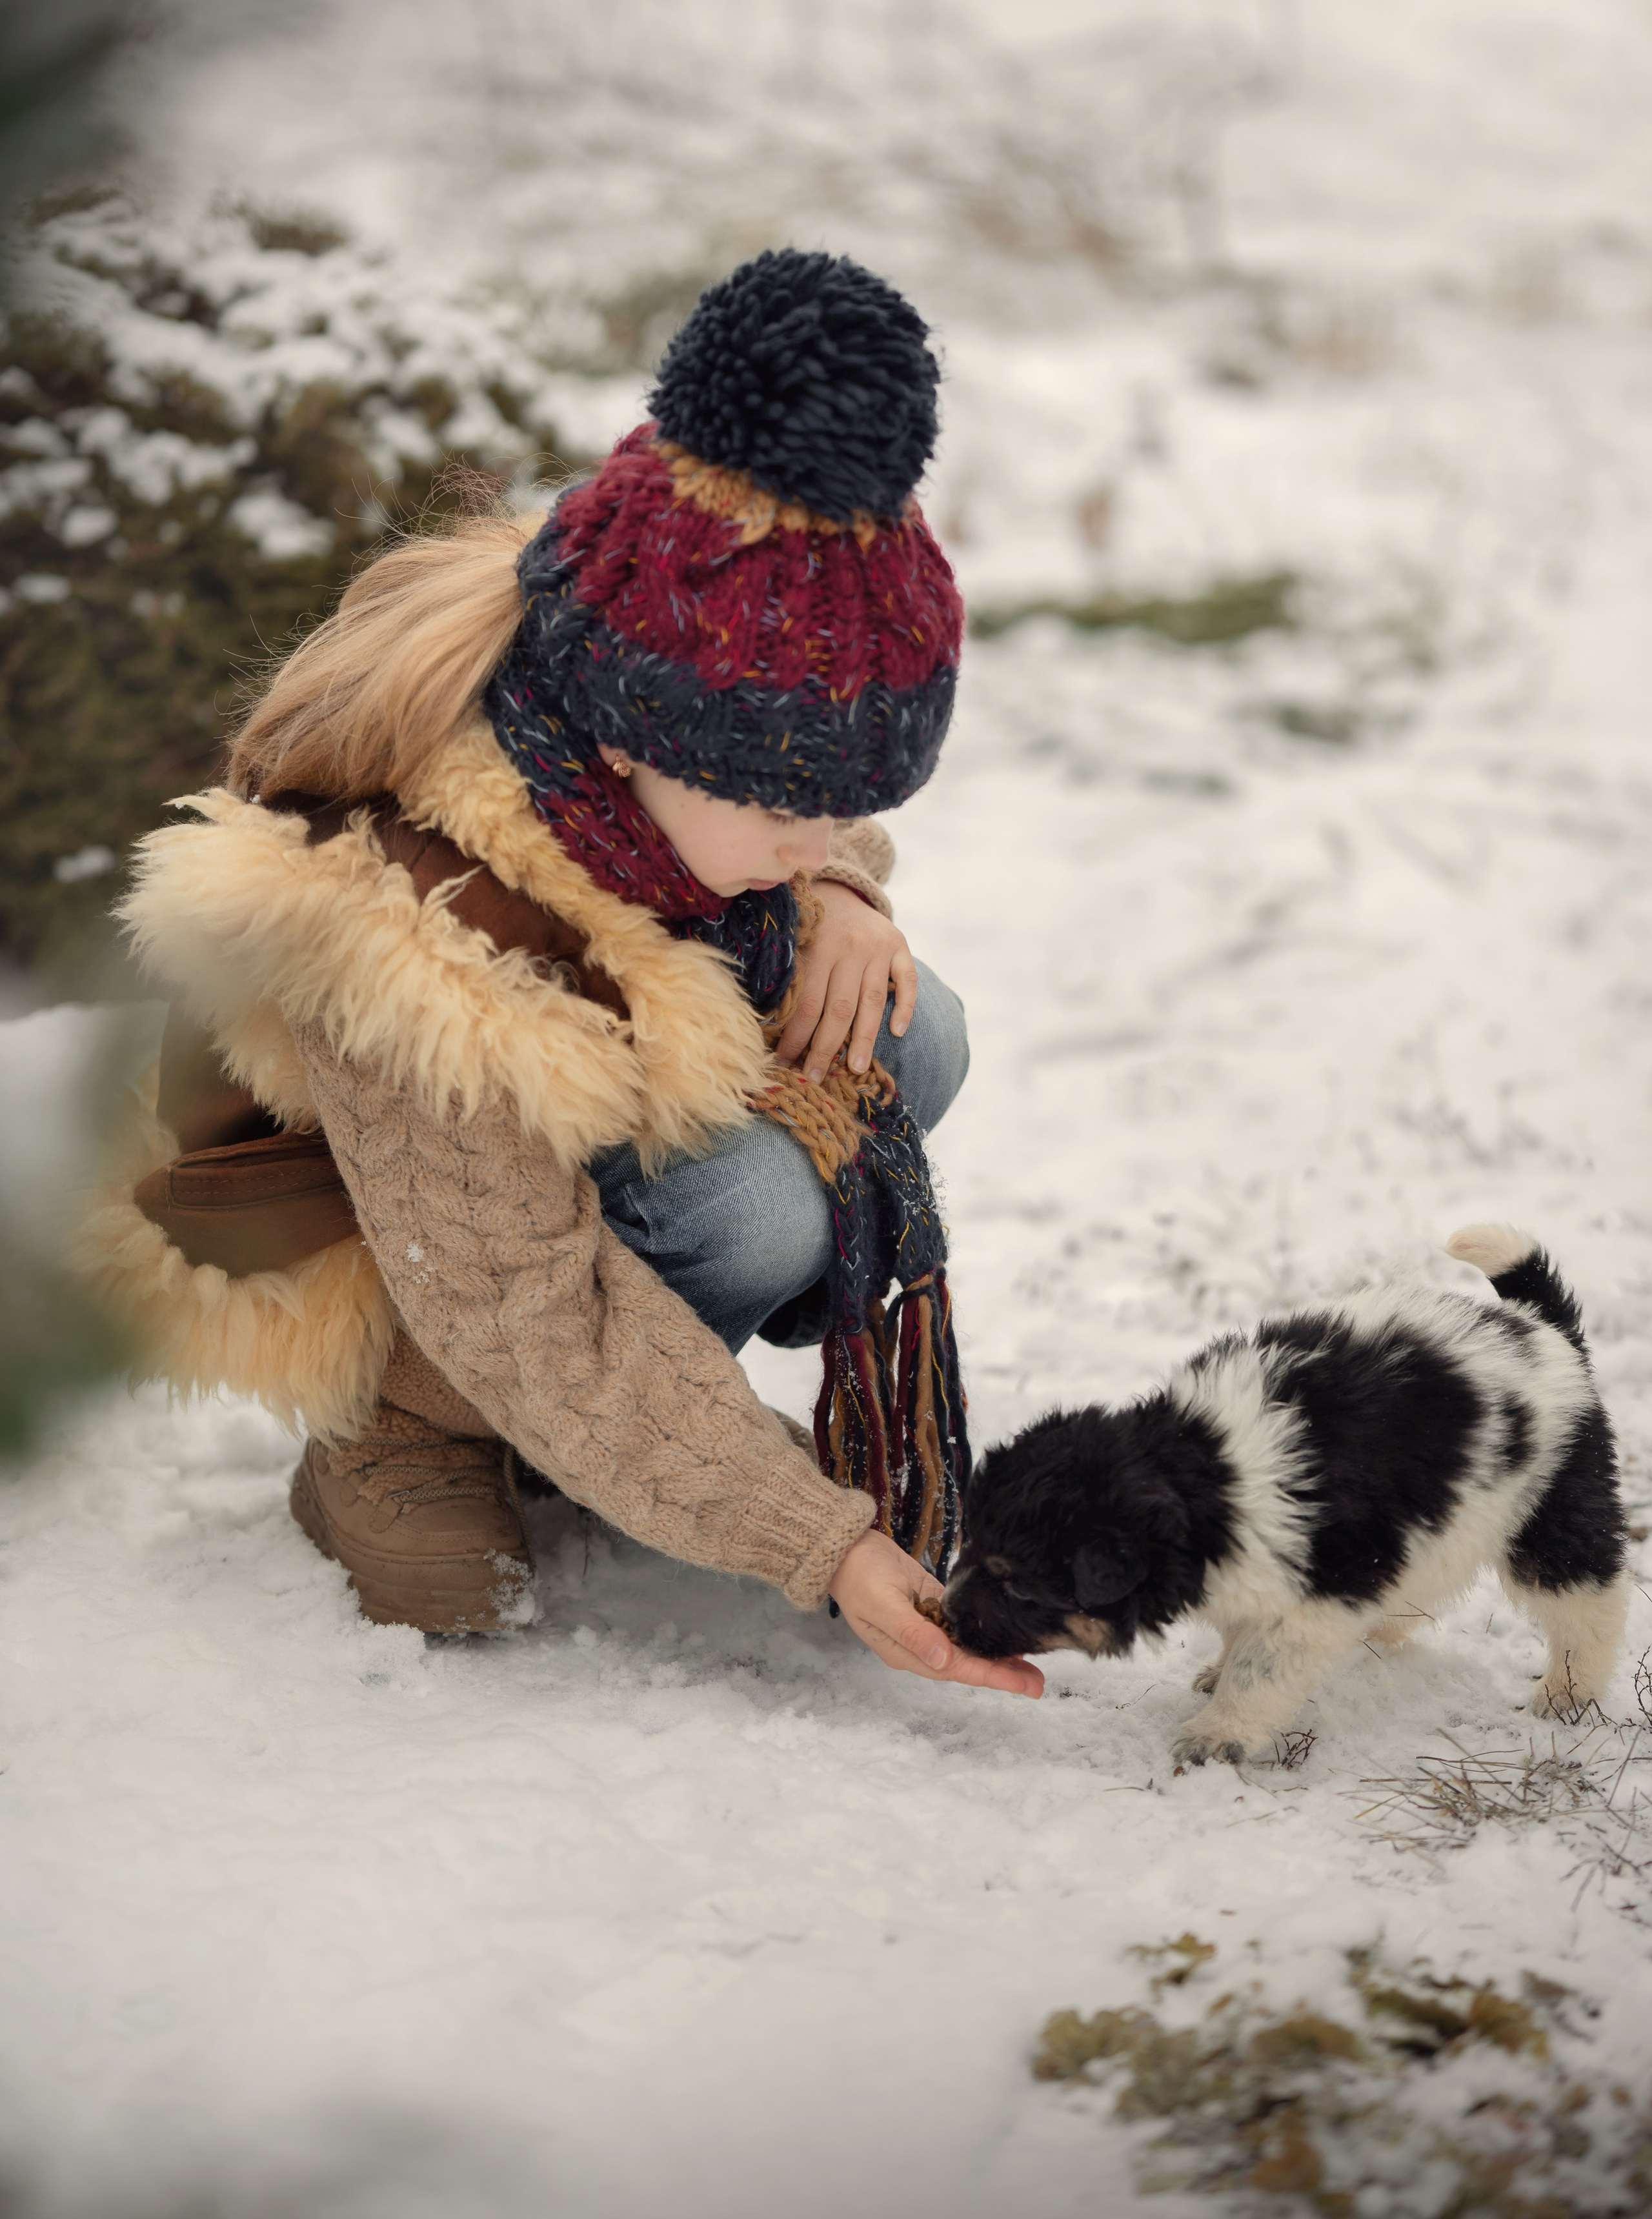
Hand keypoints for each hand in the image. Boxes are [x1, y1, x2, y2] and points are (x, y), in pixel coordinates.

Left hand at [775, 881, 917, 1083]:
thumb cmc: (810, 927)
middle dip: (826, 1048)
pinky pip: (908, 980)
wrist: (840, 890)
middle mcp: (850, 947)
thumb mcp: (795, 943)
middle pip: (839, 1008)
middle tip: (815, 1077)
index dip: (796, 1037)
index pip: (808, 1004)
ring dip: (864, 1039)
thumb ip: (792, 977)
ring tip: (856, 1069)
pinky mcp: (900, 946)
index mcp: (819, 948)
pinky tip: (897, 1032)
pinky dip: (905, 1006)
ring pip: (872, 1001)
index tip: (786, 1063)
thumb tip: (771, 1028)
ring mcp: (878, 947)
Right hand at [827, 1529, 1044, 1697]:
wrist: (845, 1547)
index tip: (1021, 1685)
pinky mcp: (931, 1604)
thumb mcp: (883, 1605)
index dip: (990, 1676)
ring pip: (968, 1646)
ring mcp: (926, 1625)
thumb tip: (944, 1659)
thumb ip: (913, 1632)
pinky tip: (1003, 1633)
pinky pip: (961, 1624)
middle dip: (1002, 1673)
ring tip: (1031, 1664)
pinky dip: (983, 1631)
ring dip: (996, 1654)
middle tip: (1039, 1684)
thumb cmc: (858, 1577)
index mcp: (906, 1653)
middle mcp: (919, 1645)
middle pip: (967, 1663)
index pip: (956, 1669)